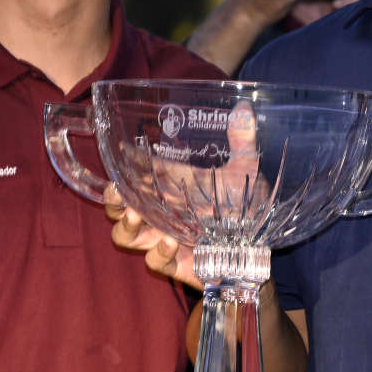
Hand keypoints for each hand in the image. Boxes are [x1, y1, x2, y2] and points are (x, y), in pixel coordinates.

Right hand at [106, 100, 268, 289]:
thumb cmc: (245, 207)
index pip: (138, 175)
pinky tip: (170, 242)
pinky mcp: (176, 264)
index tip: (120, 152)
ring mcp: (165, 239)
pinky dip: (158, 254)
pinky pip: (154, 262)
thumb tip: (246, 108)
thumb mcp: (245, 170)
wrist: (259, 247)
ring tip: (135, 215)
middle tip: (116, 190)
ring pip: (126, 235)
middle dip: (112, 199)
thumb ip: (243, 142)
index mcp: (171, 188)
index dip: (125, 166)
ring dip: (126, 225)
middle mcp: (162, 213)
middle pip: (119, 206)